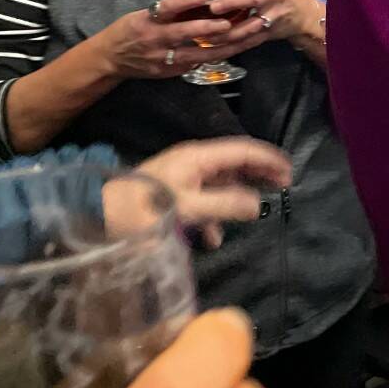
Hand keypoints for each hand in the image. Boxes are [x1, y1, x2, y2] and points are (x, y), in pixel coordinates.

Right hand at [98, 0, 240, 80]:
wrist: (110, 59)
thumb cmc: (129, 30)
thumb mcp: (143, 15)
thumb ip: (168, 10)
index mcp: (148, 19)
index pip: (167, 7)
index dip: (186, 0)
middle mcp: (156, 38)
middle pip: (185, 33)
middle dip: (210, 28)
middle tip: (230, 22)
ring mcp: (163, 58)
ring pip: (196, 53)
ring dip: (221, 47)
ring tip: (242, 38)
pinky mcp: (169, 72)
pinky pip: (195, 64)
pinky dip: (213, 57)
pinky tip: (232, 51)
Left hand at [132, 139, 292, 249]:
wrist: (100, 214)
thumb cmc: (142, 208)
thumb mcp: (187, 208)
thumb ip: (224, 205)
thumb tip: (257, 205)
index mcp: (198, 157)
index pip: (242, 150)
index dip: (268, 159)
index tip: (289, 171)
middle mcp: (193, 161)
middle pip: (235, 163)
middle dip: (259, 173)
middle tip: (284, 184)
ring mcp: (183, 177)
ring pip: (221, 182)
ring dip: (238, 196)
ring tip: (256, 210)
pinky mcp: (174, 193)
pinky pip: (203, 200)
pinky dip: (214, 216)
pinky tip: (214, 237)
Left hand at [198, 0, 323, 59]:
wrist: (304, 16)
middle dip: (233, 2)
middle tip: (214, 6)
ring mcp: (271, 18)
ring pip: (249, 26)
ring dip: (227, 32)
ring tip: (207, 33)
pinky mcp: (267, 35)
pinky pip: (247, 43)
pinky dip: (230, 47)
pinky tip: (214, 48)